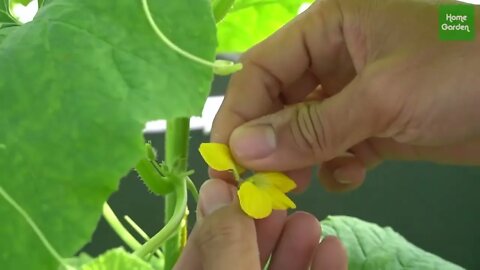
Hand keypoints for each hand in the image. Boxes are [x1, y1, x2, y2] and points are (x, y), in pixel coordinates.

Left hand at [174, 179, 346, 269]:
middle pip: (241, 256)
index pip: (198, 250)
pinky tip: (334, 249)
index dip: (221, 217)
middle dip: (266, 227)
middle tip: (283, 200)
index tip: (245, 186)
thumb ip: (224, 244)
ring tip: (309, 222)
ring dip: (295, 245)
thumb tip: (216, 190)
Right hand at [211, 0, 479, 191]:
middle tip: (260, 184)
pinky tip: (352, 175)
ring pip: (304, 130)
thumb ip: (311, 127)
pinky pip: (334, 148)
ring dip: (301, 160)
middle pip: (278, 103)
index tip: (227, 157)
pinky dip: (336, 167)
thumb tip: (243, 149)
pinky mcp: (372, 125)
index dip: (240, 112)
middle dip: (270, 143)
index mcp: (328, 27)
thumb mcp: (382, 97)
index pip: (262, 68)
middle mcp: (333, 58)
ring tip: (302, 187)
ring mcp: (352, 94)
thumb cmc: (462, 74)